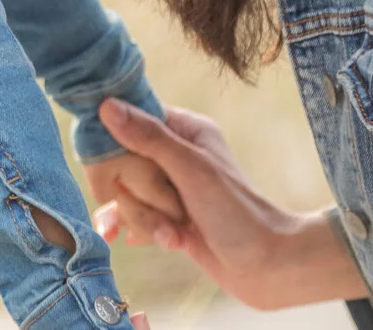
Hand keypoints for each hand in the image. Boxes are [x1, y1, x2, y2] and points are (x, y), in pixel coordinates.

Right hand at [91, 99, 367, 310]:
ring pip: (127, 194)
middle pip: (123, 163)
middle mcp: (175, 154)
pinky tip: (144, 240)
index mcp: (186, 129)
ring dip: (147, 220)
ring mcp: (170, 187)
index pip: (133, 118)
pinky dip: (142, 231)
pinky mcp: (168, 216)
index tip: (119, 164)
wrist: (266, 266)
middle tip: (169, 208)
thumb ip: (149, 138)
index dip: (118, 141)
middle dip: (138, 195)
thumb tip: (107, 106)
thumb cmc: (236, 212)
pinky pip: (134, 217)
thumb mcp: (192, 169)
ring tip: (175, 235)